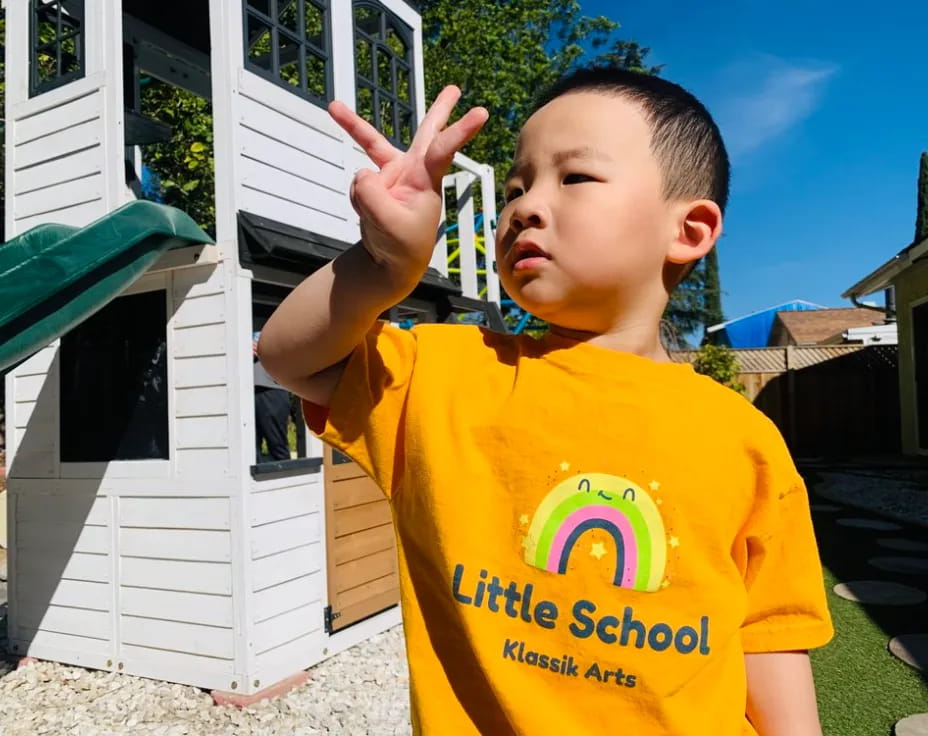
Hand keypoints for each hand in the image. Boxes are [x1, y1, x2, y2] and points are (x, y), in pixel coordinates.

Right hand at [328, 86, 487, 284]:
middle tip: (455, 88)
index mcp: (426, 180)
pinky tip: (366, 211)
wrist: (389, 261)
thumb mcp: (386, 223)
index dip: (461, 130)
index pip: (443, 149)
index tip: (482, 112)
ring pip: (372, 143)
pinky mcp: (376, 181)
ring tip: (335, 109)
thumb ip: (371, 194)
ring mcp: (393, 174)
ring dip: (353, 124)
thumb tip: (363, 172)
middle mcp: (413, 171)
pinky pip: (358, 180)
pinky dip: (356, 196)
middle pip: (427, 132)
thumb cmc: (401, 246)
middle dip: (440, 110)